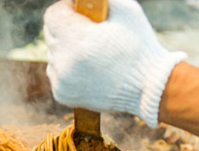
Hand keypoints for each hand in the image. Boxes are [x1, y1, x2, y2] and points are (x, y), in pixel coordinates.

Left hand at [43, 0, 185, 126]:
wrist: (147, 88)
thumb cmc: (139, 46)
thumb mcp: (126, 10)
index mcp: (78, 40)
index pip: (52, 16)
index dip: (65, 8)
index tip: (78, 9)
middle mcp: (65, 62)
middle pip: (51, 34)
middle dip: (67, 28)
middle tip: (89, 32)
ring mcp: (62, 81)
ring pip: (53, 54)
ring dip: (66, 49)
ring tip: (91, 53)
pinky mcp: (62, 94)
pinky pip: (56, 73)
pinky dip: (67, 68)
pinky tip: (87, 68)